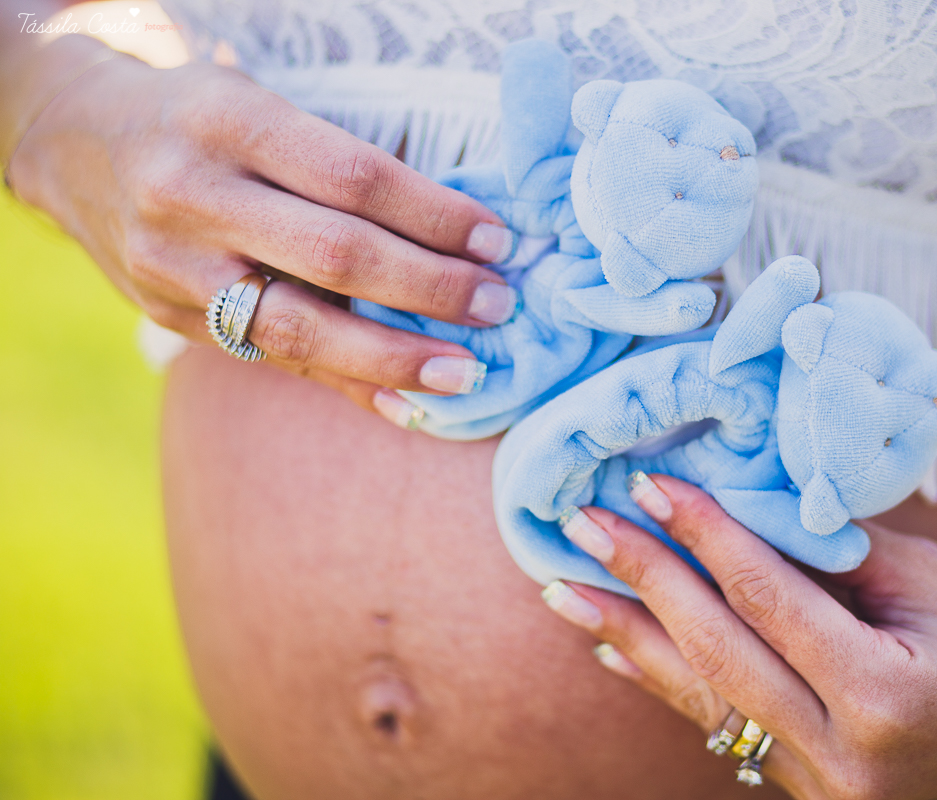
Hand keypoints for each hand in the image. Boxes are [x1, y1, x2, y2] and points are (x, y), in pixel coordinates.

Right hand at [6, 42, 517, 415]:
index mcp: (228, 121)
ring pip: (302, 326)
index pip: (355, 177)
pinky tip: (408, 405)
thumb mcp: (261, 106)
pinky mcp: (169, 317)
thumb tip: (459, 238)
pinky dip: (349, 386)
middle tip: (498, 304)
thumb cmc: (200, 119)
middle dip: (430, 289)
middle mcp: (193, 193)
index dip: (435, 216)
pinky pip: (275, 361)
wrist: (74, 141)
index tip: (498, 241)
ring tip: (467, 371)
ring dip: (396, 358)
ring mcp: (174, 265)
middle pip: (336, 255)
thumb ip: (340, 168)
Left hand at [541, 475, 936, 798]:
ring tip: (563, 589)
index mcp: (886, 699)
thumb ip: (832, 553)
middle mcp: (844, 759)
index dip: (705, 535)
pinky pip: (721, 730)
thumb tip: (740, 505)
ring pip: (704, 701)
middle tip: (582, 523)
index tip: (651, 483)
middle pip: (718, 654)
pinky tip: (616, 647)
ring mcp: (821, 789)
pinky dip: (667, 684)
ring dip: (629, 638)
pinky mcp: (808, 792)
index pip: (768, 601)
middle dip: (644, 579)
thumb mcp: (930, 583)